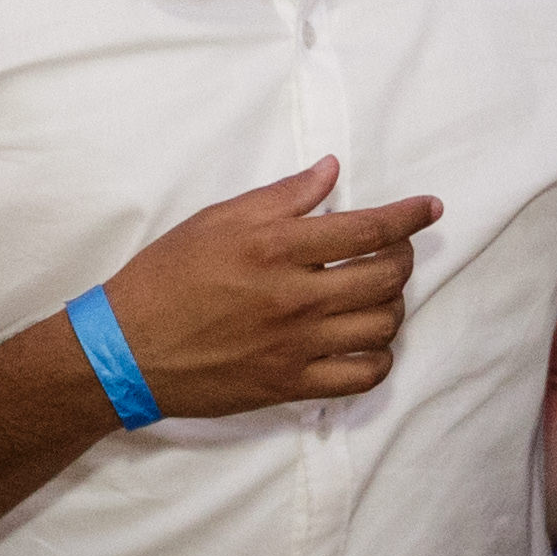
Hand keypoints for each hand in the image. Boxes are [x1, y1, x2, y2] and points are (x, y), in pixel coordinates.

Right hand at [100, 157, 436, 417]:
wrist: (125, 349)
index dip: (409, 216)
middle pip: (386, 277)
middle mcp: (295, 297)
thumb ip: (282, 196)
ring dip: (392, 306)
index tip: (431, 208)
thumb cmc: (166, 276)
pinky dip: (378, 358)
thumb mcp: (218, 220)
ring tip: (377, 294)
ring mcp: (296, 346)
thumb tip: (331, 171)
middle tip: (394, 250)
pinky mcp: (289, 384)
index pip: (368, 229)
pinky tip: (368, 342)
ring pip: (382, 326)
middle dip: (403, 258)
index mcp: (277, 248)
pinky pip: (361, 378)